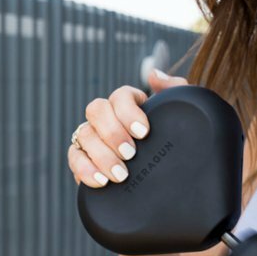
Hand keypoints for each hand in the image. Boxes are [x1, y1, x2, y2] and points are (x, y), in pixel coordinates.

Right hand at [68, 69, 188, 187]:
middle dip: (112, 132)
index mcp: (128, 104)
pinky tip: (102, 181)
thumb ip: (176, 89)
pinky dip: (85, 169)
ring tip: (121, 175)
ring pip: (84, 134)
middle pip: (96, 110)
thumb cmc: (172, 142)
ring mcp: (91, 138)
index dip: (128, 112)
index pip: (120, 96)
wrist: (168, 177)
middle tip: (130, 153)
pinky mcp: (83, 160)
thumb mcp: (182, 117)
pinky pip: (74, 158)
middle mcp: (106, 118)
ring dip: (101, 155)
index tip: (143, 132)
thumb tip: (154, 74)